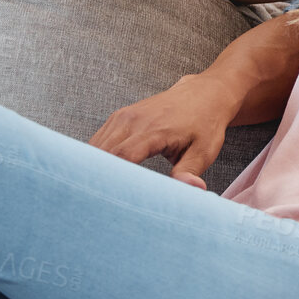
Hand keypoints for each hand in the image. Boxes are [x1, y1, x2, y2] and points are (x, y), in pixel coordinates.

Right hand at [89, 73, 241, 189]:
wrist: (204, 94)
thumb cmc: (205, 124)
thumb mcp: (204, 150)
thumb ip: (190, 171)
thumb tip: (191, 189)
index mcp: (154, 130)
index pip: (123, 157)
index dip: (113, 180)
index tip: (110, 201)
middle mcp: (133, 120)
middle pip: (103, 154)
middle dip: (99, 179)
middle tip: (99, 204)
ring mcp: (123, 117)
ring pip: (96, 147)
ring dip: (94, 169)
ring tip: (97, 193)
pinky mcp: (119, 117)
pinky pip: (99, 140)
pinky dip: (96, 158)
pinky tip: (101, 176)